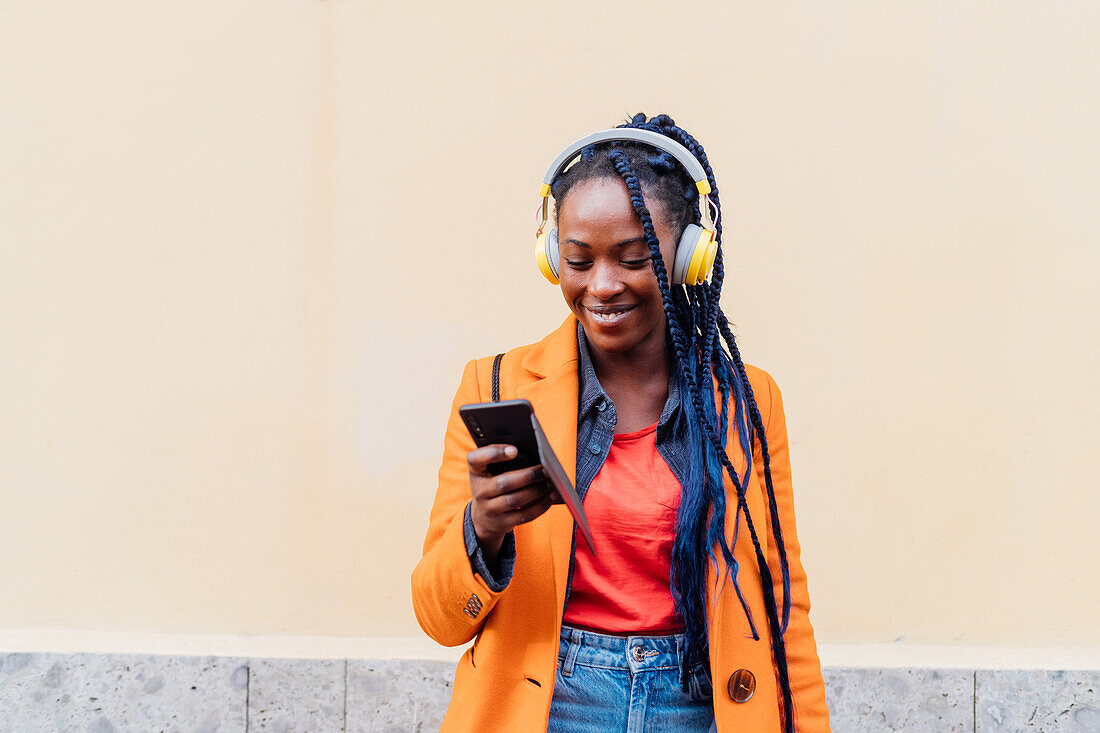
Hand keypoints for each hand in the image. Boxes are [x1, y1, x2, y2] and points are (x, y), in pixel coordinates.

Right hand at [467, 444, 556, 564]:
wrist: (483, 517)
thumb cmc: (491, 484)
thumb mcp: (488, 471)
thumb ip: (502, 459)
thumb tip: (533, 454)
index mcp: (476, 471)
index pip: (476, 459)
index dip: (494, 453)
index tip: (514, 450)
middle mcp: (480, 491)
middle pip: (504, 483)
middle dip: (528, 476)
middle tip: (545, 469)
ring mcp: (490, 509)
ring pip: (516, 500)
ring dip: (536, 491)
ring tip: (550, 482)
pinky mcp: (503, 523)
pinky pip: (524, 515)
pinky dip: (540, 506)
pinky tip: (550, 497)